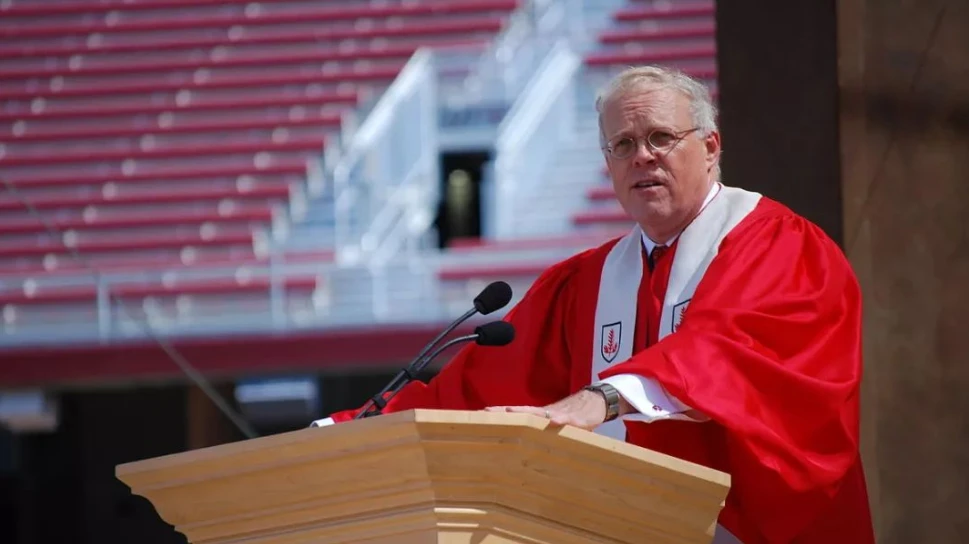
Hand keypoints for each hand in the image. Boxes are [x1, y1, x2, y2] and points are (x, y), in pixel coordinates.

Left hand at [484, 389, 608, 430]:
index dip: (501, 414)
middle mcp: (546, 413)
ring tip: (511, 411)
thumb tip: (531, 453)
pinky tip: (553, 421)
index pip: (517, 414)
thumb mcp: (557, 426)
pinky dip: (560, 419)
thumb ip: (545, 435)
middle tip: (487, 410)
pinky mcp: (576, 418)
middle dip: (504, 411)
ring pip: (539, 412)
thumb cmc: (574, 415)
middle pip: (522, 411)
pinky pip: (567, 419)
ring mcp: (559, 414)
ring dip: (525, 412)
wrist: (596, 401)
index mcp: (540, 416)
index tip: (483, 413)